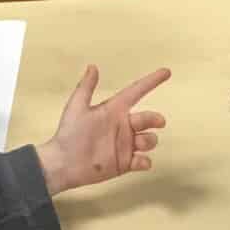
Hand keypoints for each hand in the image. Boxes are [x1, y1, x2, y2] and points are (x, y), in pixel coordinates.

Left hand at [36, 66, 169, 194]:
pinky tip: (138, 161)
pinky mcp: (125, 163)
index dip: (151, 82)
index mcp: (114, 110)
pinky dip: (145, 162)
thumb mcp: (76, 107)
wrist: (63, 164)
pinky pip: (143, 161)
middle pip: (148, 118)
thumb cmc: (69, 134)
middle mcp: (123, 126)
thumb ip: (86, 87)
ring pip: (149, 139)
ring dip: (149, 140)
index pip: (137, 92)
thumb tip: (92, 66)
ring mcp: (125, 145)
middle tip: (158, 122)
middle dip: (155, 119)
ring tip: (138, 144)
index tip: (166, 72)